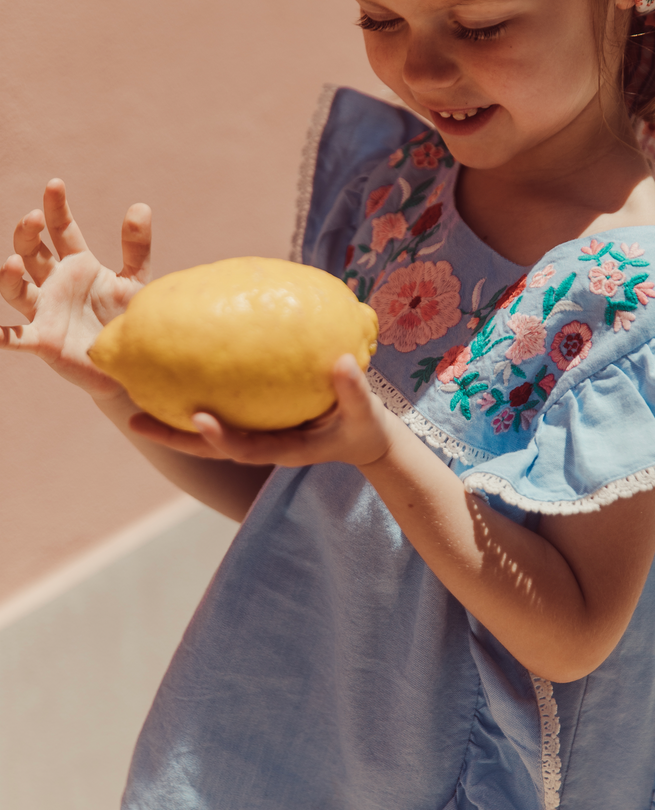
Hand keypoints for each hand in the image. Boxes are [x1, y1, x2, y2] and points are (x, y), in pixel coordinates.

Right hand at [0, 179, 150, 398]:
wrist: (128, 362)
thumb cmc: (126, 319)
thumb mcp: (135, 281)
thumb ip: (137, 248)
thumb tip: (141, 205)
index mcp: (78, 265)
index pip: (62, 230)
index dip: (57, 208)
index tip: (55, 184)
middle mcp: (55, 284)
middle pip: (33, 252)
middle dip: (29, 233)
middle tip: (36, 218)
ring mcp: (46, 311)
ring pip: (17, 289)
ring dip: (10, 275)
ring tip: (14, 262)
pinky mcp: (44, 341)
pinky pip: (16, 337)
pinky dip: (1, 335)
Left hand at [128, 354, 394, 467]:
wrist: (362, 437)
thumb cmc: (364, 426)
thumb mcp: (365, 413)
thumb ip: (354, 391)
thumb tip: (342, 360)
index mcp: (283, 448)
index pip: (244, 449)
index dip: (219, 437)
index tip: (197, 418)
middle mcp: (260, 443)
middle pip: (208, 445)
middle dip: (170, 436)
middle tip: (133, 420)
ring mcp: (254, 432)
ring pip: (205, 428)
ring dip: (169, 419)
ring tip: (133, 400)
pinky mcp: (253, 418)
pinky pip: (219, 408)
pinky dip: (194, 395)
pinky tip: (172, 373)